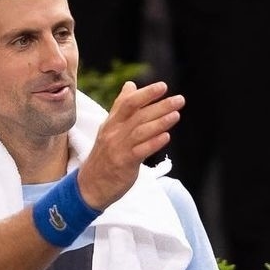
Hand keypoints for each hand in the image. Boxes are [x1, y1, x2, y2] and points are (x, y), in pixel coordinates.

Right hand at [77, 81, 183, 209]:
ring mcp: (118, 148)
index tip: (163, 87)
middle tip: (179, 100)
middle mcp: (114, 133)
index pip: (129, 103)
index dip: (146, 93)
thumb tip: (131, 85)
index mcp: (112, 122)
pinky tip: (166, 137)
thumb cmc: (105, 155)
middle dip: (160, 106)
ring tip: (176, 115)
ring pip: (141, 132)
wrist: (90, 185)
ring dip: (160, 123)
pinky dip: (154, 143)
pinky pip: (140, 151)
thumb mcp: (109, 128)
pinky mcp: (124, 164)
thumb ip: (121, 107)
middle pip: (138, 115)